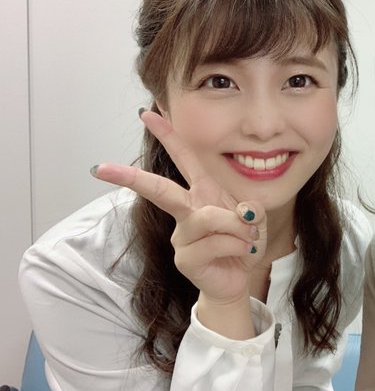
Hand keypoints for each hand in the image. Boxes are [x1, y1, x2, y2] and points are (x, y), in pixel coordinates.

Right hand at [92, 110, 266, 306]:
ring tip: (247, 238)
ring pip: (208, 217)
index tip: (147, 112)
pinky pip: (217, 243)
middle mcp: (187, 211)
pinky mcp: (185, 258)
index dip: (167, 135)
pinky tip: (241, 253)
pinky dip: (239, 246)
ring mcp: (182, 236)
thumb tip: (242, 211)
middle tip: (102, 169)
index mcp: (202, 193)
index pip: (183, 158)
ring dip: (237, 227)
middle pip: (159, 189)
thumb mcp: (255, 219)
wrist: (241, 278)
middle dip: (131, 177)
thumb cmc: (243, 242)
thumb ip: (252, 208)